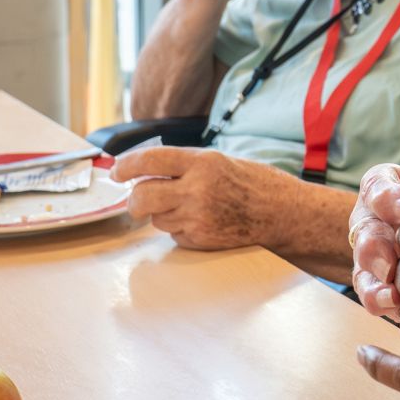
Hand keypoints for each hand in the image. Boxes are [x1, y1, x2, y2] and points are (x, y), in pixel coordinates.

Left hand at [114, 146, 274, 250]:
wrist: (281, 213)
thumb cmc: (253, 183)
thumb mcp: (219, 160)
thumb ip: (183, 164)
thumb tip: (143, 169)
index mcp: (202, 163)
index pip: (149, 161)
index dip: (126, 166)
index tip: (117, 171)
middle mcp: (197, 190)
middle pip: (141, 197)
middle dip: (135, 199)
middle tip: (139, 198)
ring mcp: (198, 218)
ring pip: (156, 218)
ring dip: (162, 213)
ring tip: (189, 207)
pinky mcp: (201, 240)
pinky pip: (173, 234)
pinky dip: (180, 228)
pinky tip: (202, 220)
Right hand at [351, 164, 399, 314]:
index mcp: (389, 193)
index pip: (376, 185)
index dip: (385, 195)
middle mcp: (373, 222)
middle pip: (365, 231)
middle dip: (375, 246)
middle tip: (390, 260)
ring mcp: (371, 257)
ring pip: (362, 268)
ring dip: (374, 282)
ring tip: (392, 294)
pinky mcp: (378, 287)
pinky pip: (371, 296)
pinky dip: (382, 302)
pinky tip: (396, 306)